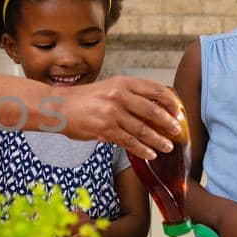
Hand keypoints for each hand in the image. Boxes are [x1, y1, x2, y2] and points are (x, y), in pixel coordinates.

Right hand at [56, 77, 179, 159]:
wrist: (59, 107)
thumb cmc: (85, 99)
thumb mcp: (109, 88)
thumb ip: (129, 95)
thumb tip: (154, 109)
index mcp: (122, 82)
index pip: (154, 90)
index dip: (169, 102)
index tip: (177, 111)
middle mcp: (119, 95)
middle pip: (152, 110)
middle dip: (167, 123)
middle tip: (176, 131)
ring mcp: (112, 113)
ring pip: (142, 129)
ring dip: (158, 140)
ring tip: (167, 147)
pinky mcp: (105, 129)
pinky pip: (129, 141)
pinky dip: (142, 149)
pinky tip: (150, 154)